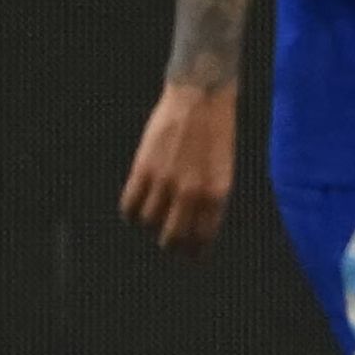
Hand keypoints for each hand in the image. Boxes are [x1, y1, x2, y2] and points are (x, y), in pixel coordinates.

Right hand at [118, 83, 238, 255]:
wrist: (201, 97)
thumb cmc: (217, 131)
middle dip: (171, 245)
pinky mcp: (144, 168)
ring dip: (150, 224)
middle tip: (169, 245)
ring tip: (154, 218)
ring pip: (149, 222)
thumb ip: (211, 195)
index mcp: (218, 192)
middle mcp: (192, 191)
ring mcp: (166, 181)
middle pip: (173, 236)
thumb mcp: (224, 167)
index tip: (191, 257)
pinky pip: (130, 204)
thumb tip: (198, 225)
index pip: (203, 237)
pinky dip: (131, 213)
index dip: (195, 251)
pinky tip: (135, 210)